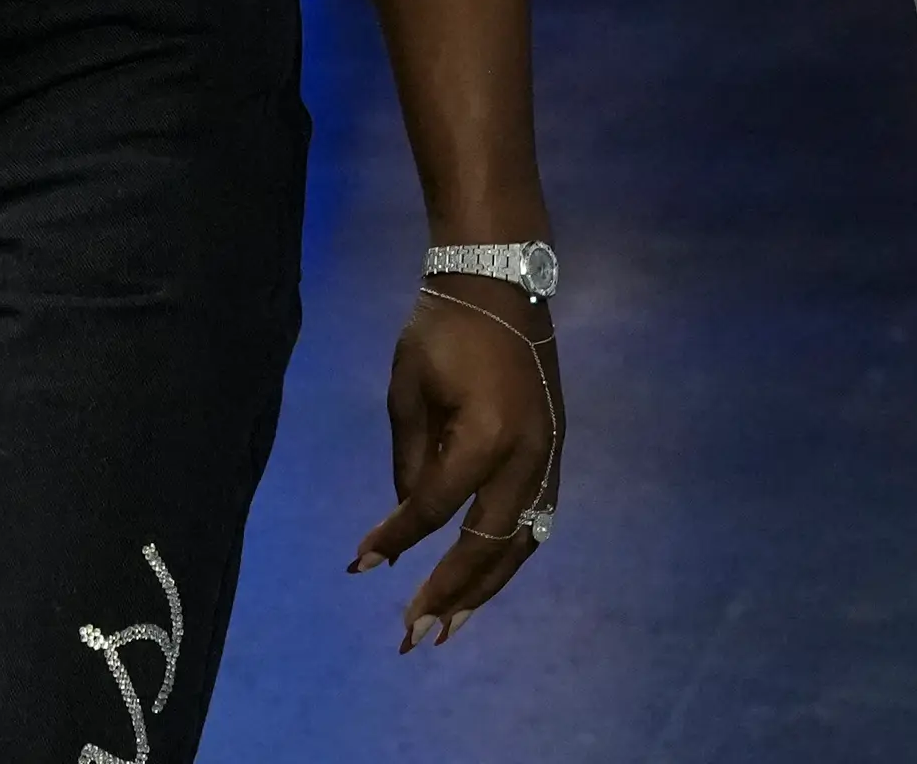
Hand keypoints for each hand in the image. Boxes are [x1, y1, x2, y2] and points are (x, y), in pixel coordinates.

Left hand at [350, 280, 561, 649]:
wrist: (502, 283)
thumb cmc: (441, 329)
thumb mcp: (407, 389)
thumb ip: (409, 460)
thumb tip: (408, 515)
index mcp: (485, 436)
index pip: (435, 508)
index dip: (396, 539)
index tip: (359, 565)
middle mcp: (527, 457)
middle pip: (488, 545)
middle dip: (450, 592)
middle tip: (414, 632)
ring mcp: (551, 458)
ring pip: (521, 543)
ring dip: (486, 588)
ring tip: (451, 624)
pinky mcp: (556, 453)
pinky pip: (537, 520)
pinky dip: (510, 556)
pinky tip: (486, 580)